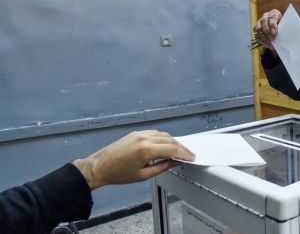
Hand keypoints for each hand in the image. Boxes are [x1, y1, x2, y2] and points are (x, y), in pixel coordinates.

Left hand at [73, 130, 194, 189]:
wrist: (99, 167)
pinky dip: (163, 138)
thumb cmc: (119, 174)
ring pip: (163, 134)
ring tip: (179, 151)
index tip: (191, 157)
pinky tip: (166, 144)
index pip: (172, 149)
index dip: (184, 153)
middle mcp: (145, 138)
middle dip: (181, 147)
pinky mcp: (136, 133)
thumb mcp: (144, 175)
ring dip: (173, 141)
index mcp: (146, 150)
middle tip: (188, 155)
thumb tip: (175, 162)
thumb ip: (162, 167)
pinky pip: (155, 133)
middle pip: (170, 139)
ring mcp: (140, 134)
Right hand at [253, 9, 281, 51]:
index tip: (275, 32)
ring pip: (258, 28)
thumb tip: (285, 36)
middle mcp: (266, 15)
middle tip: (271, 38)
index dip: (273, 25)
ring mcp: (260, 21)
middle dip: (267, 30)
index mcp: (275, 13)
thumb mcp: (285, 25)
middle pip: (263, 21)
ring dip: (263, 36)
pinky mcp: (256, 27)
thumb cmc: (283, 26)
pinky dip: (261, 40)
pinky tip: (266, 44)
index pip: (272, 17)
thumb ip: (284, 28)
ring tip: (269, 43)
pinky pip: (256, 33)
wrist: (278, 27)